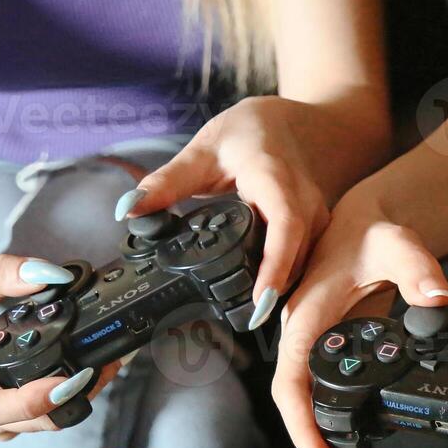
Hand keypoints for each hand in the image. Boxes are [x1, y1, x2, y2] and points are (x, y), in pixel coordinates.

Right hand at [0, 256, 120, 438]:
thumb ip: (3, 276)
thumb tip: (52, 274)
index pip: (5, 412)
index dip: (41, 401)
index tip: (72, 378)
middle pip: (37, 422)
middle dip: (76, 397)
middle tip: (108, 364)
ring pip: (43, 421)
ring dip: (76, 398)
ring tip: (105, 365)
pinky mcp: (2, 408)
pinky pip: (40, 412)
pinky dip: (65, 395)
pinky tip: (86, 368)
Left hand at [116, 96, 331, 329]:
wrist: (293, 125)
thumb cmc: (251, 132)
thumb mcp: (203, 150)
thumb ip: (166, 183)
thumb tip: (128, 210)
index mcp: (276, 180)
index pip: (285, 228)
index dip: (274, 267)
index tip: (259, 300)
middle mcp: (306, 202)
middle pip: (297, 256)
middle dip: (275, 292)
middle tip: (245, 323)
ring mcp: (318, 218)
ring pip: (306, 264)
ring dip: (283, 291)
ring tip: (254, 318)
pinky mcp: (318, 231)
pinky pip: (308, 262)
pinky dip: (288, 280)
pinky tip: (266, 299)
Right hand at [272, 193, 447, 447]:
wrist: (366, 222)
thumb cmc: (372, 232)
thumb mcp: (397, 245)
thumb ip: (419, 270)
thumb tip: (439, 298)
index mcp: (305, 315)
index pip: (291, 381)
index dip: (301, 425)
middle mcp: (301, 331)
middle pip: (291, 397)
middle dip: (305, 439)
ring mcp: (312, 340)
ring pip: (303, 394)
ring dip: (315, 430)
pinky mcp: (327, 344)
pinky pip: (321, 385)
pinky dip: (330, 413)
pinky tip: (346, 435)